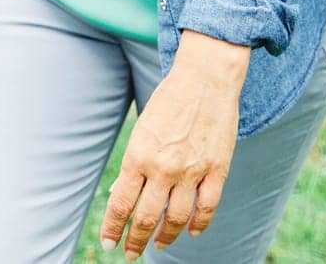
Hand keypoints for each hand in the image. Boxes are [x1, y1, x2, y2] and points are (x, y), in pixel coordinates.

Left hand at [100, 32, 249, 257]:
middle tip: (130, 252)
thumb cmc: (169, 101)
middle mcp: (163, 167)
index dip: (113, 228)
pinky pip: (207, 208)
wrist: (205, 78)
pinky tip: (190, 232)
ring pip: (176, 219)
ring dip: (165, 238)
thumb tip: (122, 195)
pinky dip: (198, 225)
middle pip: (146, 218)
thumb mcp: (142, 131)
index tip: (108, 243)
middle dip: (135, 240)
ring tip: (158, 245)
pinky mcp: (216, 170)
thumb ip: (134, 165)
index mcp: (139, 155)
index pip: (121, 203)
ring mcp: (192, 171)